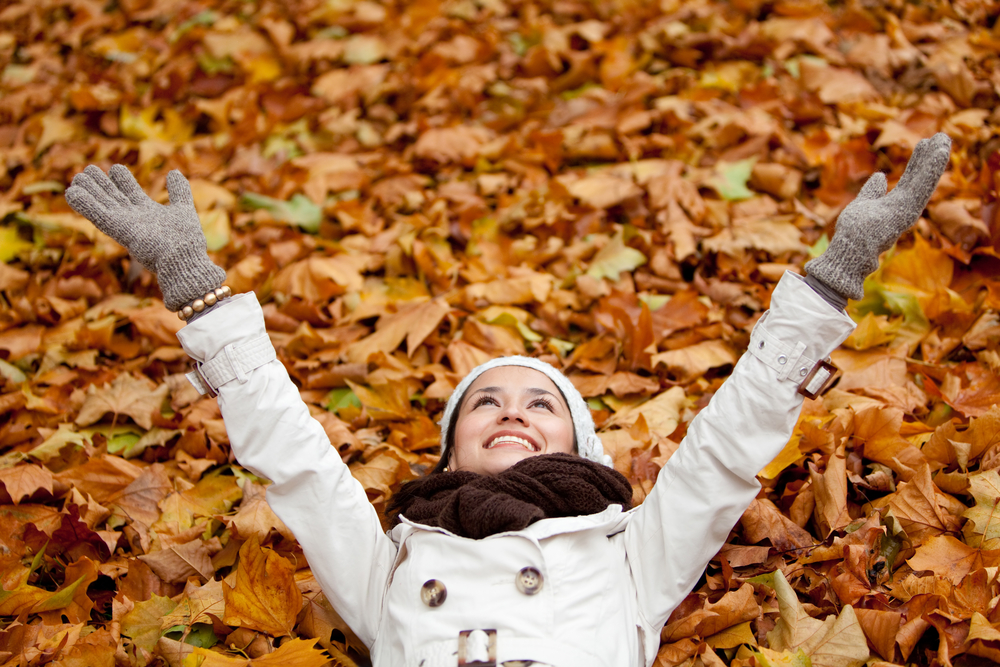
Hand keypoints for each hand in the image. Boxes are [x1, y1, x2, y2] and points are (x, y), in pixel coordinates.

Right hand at [66, 165, 224, 310]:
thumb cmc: (186, 240)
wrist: (184, 260)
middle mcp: (134, 218)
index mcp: (148, 213)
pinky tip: (71, 193)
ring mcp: (125, 224)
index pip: (131, 192)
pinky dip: (85, 204)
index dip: (123, 180)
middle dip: (101, 184)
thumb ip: (179, 191)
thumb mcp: (183, 209)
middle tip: (87, 169)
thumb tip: (174, 171)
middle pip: (114, 197)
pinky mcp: (118, 230)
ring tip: (76, 177)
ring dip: (89, 191)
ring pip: (102, 204)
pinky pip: (98, 215)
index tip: (116, 167)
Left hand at [805, 132, 951, 300]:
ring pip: (924, 182)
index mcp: (894, 205)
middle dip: (930, 157)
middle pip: (919, 178)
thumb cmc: (853, 234)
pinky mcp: (905, 213)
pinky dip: (930, 170)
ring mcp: (906, 211)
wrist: (848, 252)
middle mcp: (904, 208)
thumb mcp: (861, 205)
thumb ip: (871, 192)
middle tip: (942, 135)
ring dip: (934, 161)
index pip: (909, 180)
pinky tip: (938, 153)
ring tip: (944, 139)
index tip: (925, 142)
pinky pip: (920, 188)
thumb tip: (879, 176)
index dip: (918, 162)